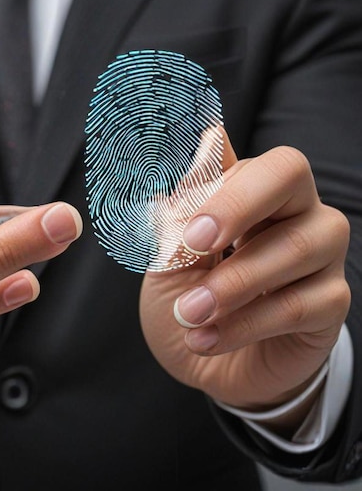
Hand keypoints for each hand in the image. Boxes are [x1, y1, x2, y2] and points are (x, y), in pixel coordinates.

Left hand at [139, 135, 350, 416]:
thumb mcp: (168, 256)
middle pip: (290, 175)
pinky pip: (299, 305)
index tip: (189, 231)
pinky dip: (245, 324)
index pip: (253, 159)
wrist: (201, 358)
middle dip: (237, 208)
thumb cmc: (186, 295)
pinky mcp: (330, 302)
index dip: (225, 188)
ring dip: (232, 283)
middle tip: (193, 248)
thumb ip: (182, 208)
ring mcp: (322, 253)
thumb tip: (207, 141)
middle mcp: (294, 208)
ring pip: (296, 246)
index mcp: (250, 188)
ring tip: (188, 313)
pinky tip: (205, 338)